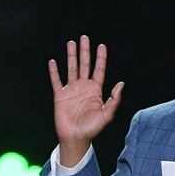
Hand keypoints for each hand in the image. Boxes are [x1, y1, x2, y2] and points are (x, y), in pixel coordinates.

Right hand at [48, 35, 123, 166]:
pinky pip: (56, 81)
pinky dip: (54, 72)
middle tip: (84, 37)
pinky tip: (53, 62)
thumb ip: (114, 100)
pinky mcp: (60, 96)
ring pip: (71, 68)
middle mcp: (83, 87)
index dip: (100, 58)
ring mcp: (71, 90)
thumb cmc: (92, 128)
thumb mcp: (107, 115)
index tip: (101, 46)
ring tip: (71, 43)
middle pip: (85, 65)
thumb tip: (121, 84)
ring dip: (71, 56)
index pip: (99, 70)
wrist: (75, 137)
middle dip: (85, 51)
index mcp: (95, 91)